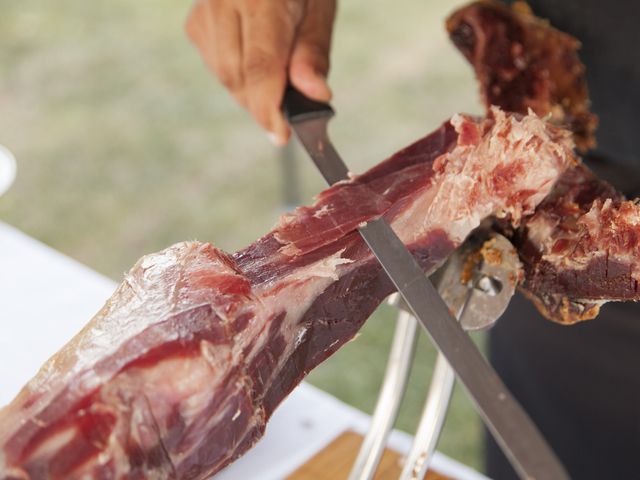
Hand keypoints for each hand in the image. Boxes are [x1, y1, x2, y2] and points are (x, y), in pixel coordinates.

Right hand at [186, 0, 336, 144]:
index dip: (269, 108)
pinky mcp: (196, 22)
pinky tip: (254, 60)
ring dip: (250, 91)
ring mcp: (204, 11)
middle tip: (286, 111)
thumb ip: (313, 51)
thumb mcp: (321, 5)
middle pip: (237, 77)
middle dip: (263, 104)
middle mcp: (222, 1)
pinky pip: (215, 64)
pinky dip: (237, 75)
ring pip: (223, 74)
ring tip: (276, 80)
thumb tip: (315, 95)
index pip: (259, 67)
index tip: (281, 135)